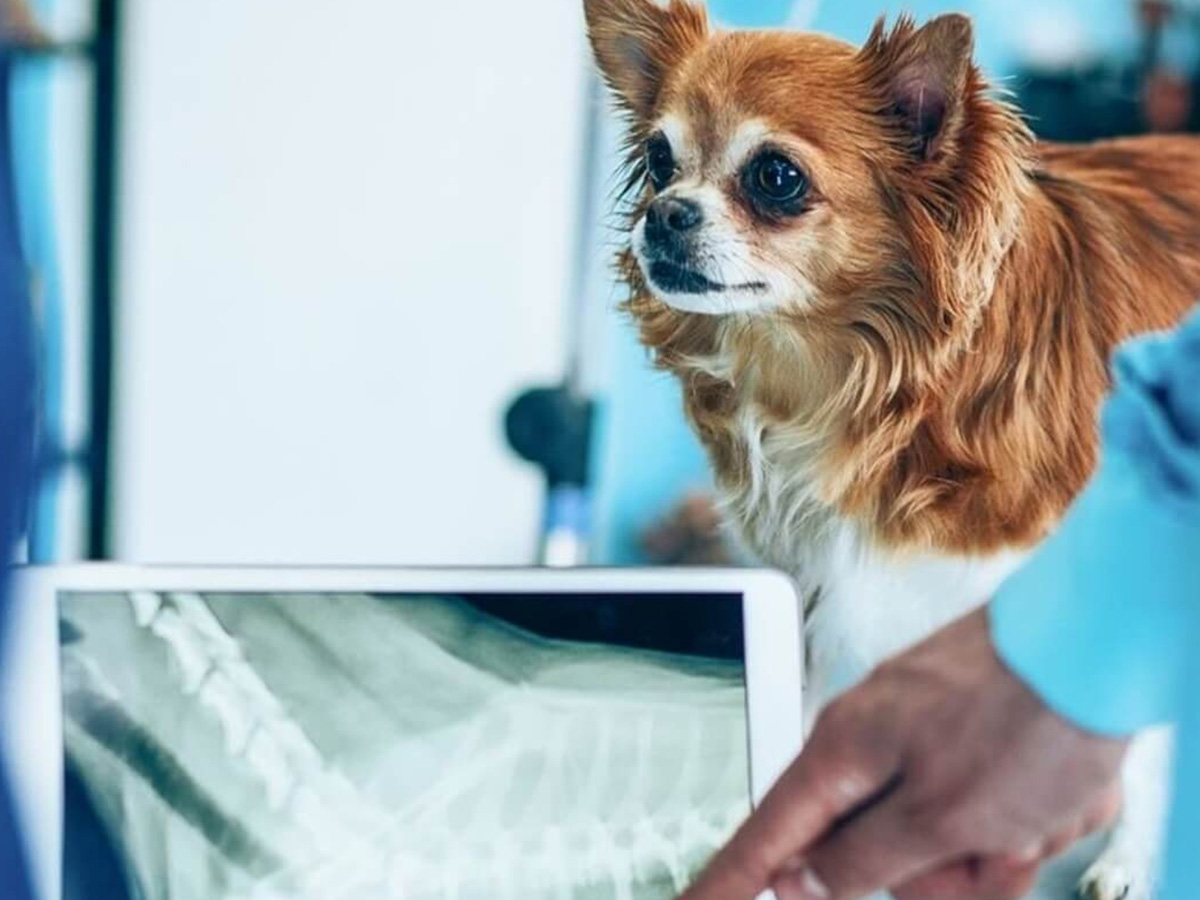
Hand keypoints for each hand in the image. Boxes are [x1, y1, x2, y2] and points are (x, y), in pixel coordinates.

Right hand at [679, 608, 1128, 899]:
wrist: (1097, 642)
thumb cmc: (1022, 721)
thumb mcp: (941, 819)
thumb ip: (863, 859)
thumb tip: (803, 880)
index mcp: (843, 756)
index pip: (767, 839)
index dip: (728, 883)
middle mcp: (870, 740)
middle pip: (875, 854)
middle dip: (943, 875)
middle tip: (995, 855)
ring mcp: (919, 732)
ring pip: (938, 835)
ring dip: (995, 847)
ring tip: (1040, 816)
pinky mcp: (964, 730)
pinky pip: (978, 804)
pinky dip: (1019, 816)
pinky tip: (1054, 796)